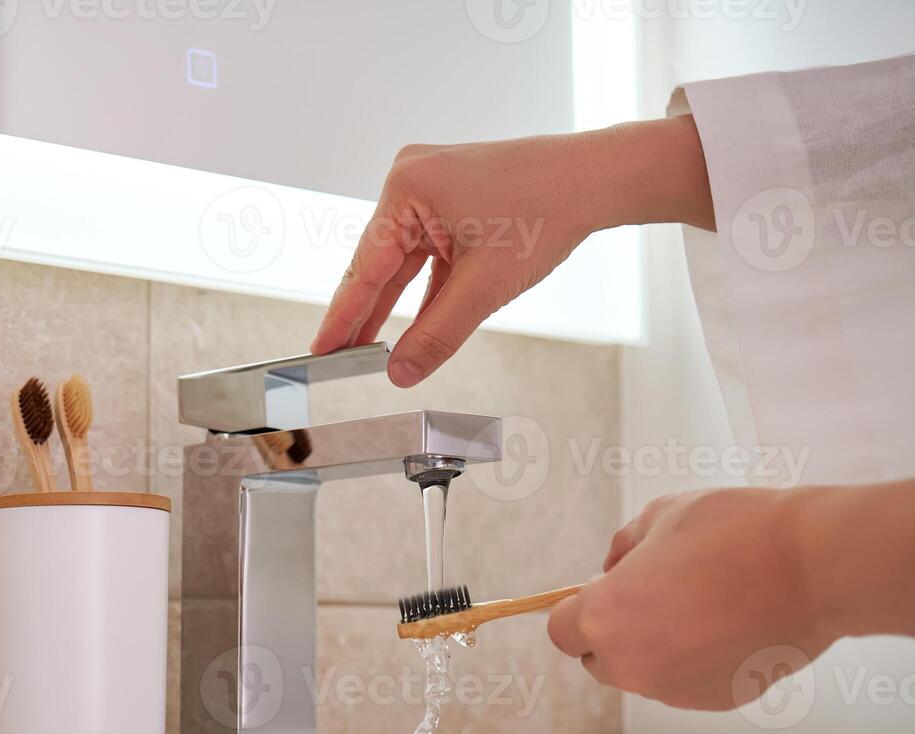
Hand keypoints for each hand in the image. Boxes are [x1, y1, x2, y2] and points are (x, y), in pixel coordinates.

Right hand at [310, 116, 713, 386]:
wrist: (597, 180)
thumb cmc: (547, 211)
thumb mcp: (485, 287)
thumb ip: (437, 333)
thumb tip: (400, 372)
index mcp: (407, 188)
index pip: (365, 268)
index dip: (341, 317)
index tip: (318, 350)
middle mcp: (411, 180)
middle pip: (380, 264)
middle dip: (365, 314)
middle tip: (337, 359)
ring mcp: (433, 188)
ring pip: (405, 263)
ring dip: (396, 306)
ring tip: (367, 350)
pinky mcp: (454, 200)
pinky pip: (429, 255)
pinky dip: (425, 290)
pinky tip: (411, 326)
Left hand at [546, 473, 914, 709]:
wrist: (812, 567)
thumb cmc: (737, 534)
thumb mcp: (661, 516)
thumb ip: (624, 548)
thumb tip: (616, 568)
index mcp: (605, 618)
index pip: (562, 630)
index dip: (579, 608)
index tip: (602, 591)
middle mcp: (632, 665)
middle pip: (600, 658)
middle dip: (615, 631)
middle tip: (653, 593)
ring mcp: (674, 689)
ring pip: (645, 672)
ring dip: (657, 647)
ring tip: (701, 603)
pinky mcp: (716, 701)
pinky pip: (687, 682)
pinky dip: (696, 661)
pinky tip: (728, 624)